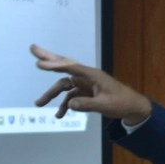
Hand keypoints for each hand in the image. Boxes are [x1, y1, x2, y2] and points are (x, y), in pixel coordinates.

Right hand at [30, 44, 153, 122]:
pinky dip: (64, 105)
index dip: (54, 65)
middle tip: (32, 49)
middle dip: (48, 59)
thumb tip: (70, 105)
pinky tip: (59, 114)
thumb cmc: (121, 103)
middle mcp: (86, 76)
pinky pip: (70, 96)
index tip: (39, 64)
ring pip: (64, 85)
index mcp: (92, 74)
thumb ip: (87, 105)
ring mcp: (84, 84)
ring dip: (52, 94)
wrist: (132, 107)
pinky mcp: (85, 92)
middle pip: (64, 65)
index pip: (70, 67)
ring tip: (39, 103)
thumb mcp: (105, 105)